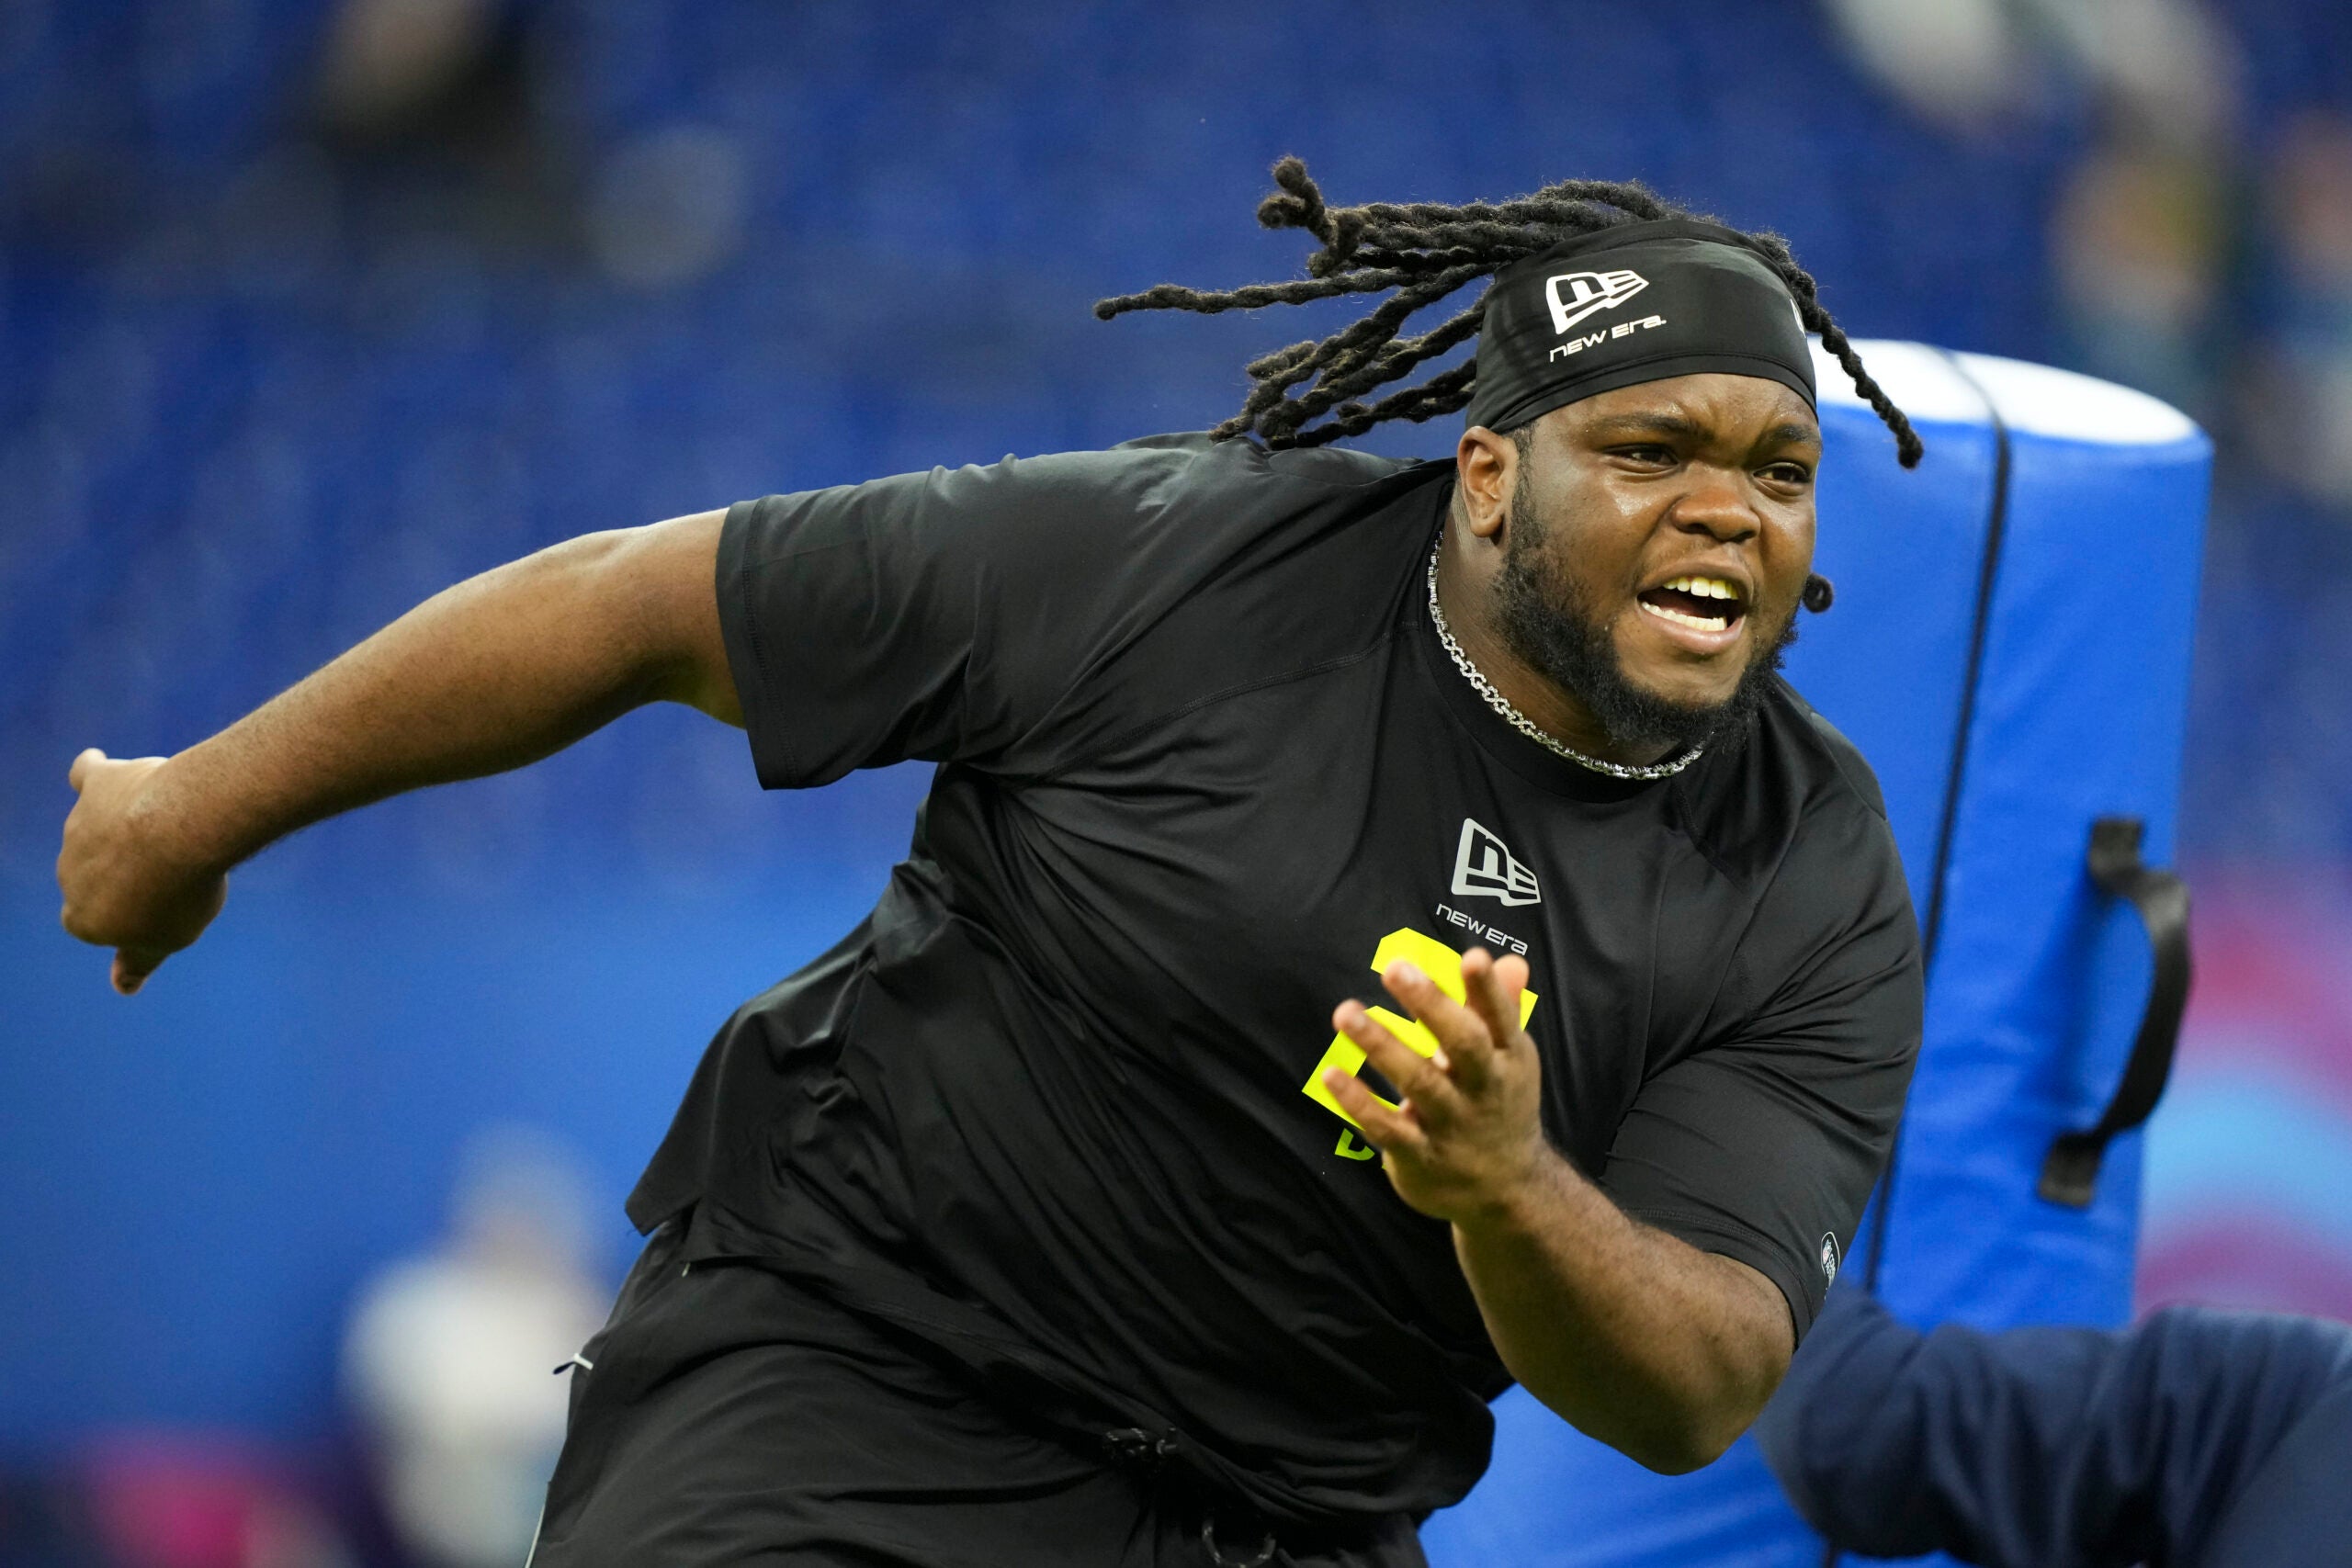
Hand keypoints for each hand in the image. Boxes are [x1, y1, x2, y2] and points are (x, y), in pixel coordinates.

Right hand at [58, 749, 228, 994]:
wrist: (183, 832)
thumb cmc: (181, 892)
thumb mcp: (166, 939)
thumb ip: (139, 961)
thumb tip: (123, 987)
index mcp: (82, 916)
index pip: (90, 921)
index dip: (121, 914)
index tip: (149, 907)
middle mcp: (68, 870)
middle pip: (92, 872)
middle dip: (125, 870)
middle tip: (171, 867)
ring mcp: (80, 825)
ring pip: (98, 826)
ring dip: (125, 827)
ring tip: (170, 827)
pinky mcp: (98, 784)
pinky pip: (86, 774)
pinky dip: (92, 771)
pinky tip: (98, 766)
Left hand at [1322, 948, 1552, 1224]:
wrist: (1507, 1190)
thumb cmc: (1499, 1103)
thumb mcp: (1508, 1059)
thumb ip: (1499, 1009)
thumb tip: (1511, 960)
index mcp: (1508, 1060)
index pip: (1501, 1019)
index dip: (1488, 989)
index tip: (1471, 956)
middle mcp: (1484, 1089)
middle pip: (1463, 1044)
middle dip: (1431, 1005)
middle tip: (1394, 968)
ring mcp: (1452, 1125)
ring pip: (1419, 1082)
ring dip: (1381, 1046)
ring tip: (1346, 1013)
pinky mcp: (1420, 1156)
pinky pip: (1386, 1128)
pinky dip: (1358, 1102)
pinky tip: (1330, 1075)